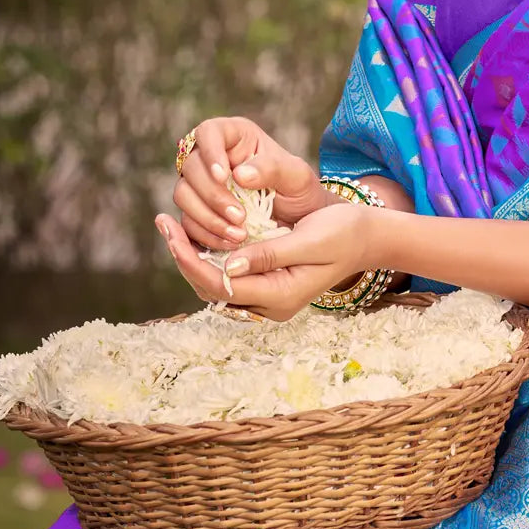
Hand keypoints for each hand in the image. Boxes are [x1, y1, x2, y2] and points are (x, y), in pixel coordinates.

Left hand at [157, 201, 377, 320]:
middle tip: (163, 223)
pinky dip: (208, 257)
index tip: (172, 233)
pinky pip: (228, 278)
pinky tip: (194, 235)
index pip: (223, 286)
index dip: (191, 261)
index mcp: (282, 296)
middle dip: (184, 257)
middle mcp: (270, 305)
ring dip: (191, 257)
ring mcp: (268, 298)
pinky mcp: (266, 285)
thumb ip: (270, 254)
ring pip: (217, 285)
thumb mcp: (310, 239)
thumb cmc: (343, 232)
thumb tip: (229, 265)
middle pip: (212, 289)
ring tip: (170, 226)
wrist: (366, 237)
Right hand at [165, 116, 329, 251]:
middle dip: (213, 195)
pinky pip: (187, 222)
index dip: (210, 153)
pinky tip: (229, 243)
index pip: (209, 132)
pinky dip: (205, 235)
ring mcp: (200, 184)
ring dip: (207, 217)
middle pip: (191, 168)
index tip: (224, 177)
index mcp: (234, 136)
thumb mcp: (296, 176)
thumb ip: (272, 169)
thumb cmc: (299, 189)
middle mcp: (211, 156)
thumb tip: (239, 175)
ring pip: (183, 195)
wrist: (300, 220)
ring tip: (238, 234)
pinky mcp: (197, 211)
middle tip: (240, 216)